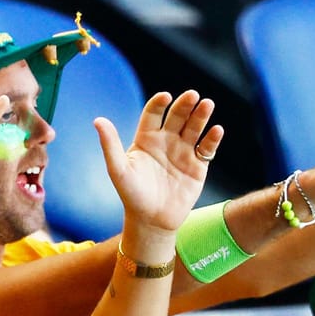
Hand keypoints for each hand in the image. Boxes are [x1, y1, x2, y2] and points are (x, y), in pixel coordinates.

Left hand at [94, 91, 222, 235]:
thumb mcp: (119, 170)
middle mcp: (166, 141)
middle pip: (177, 117)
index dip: (159, 104)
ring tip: (207, 104)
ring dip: (201, 116)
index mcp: (146, 139)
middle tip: (192, 95)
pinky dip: (212, 139)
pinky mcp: (198, 165)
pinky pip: (207, 148)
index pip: (153, 114)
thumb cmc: (132, 195)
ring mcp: (183, 152)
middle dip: (185, 105)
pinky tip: (216, 130)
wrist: (152, 221)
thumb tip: (98, 120)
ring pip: (194, 128)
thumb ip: (110, 145)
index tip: (165, 97)